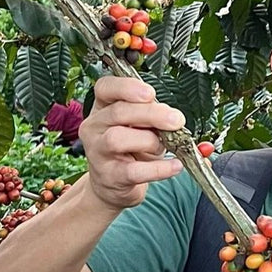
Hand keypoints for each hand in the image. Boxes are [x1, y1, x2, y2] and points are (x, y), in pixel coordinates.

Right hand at [77, 76, 184, 210]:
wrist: (113, 183)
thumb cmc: (129, 148)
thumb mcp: (139, 126)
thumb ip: (151, 116)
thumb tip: (173, 117)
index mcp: (102, 108)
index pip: (105, 88)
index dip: (127, 87)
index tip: (150, 93)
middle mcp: (94, 127)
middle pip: (118, 112)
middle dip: (152, 114)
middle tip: (176, 120)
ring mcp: (98, 152)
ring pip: (118, 138)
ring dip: (149, 141)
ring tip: (164, 146)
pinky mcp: (109, 176)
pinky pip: (134, 171)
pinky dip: (159, 168)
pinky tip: (175, 165)